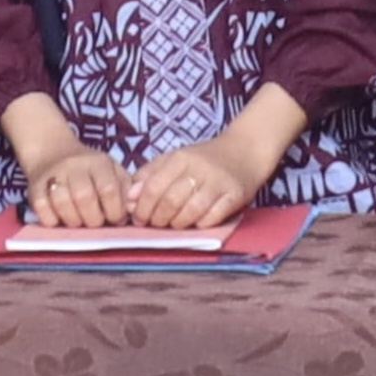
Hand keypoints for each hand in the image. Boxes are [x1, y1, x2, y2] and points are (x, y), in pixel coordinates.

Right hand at [24, 147, 131, 227]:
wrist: (52, 152)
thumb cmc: (89, 170)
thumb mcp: (112, 170)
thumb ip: (125, 188)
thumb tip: (134, 209)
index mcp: (98, 162)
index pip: (109, 189)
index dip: (115, 211)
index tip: (115, 220)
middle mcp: (74, 166)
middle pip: (85, 197)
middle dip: (94, 220)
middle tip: (96, 223)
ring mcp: (52, 176)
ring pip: (63, 203)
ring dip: (74, 221)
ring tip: (79, 222)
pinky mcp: (34, 188)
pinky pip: (42, 209)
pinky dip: (52, 220)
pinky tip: (60, 219)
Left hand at [129, 133, 278, 229]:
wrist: (246, 150)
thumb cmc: (205, 159)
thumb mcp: (175, 159)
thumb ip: (150, 175)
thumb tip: (130, 199)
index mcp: (181, 157)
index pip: (153, 187)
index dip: (142, 208)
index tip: (139, 218)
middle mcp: (200, 168)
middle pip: (170, 201)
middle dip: (158, 219)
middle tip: (155, 224)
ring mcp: (219, 183)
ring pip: (190, 212)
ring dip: (177, 224)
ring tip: (174, 224)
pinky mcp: (235, 196)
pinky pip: (212, 218)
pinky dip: (200, 225)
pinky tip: (195, 223)